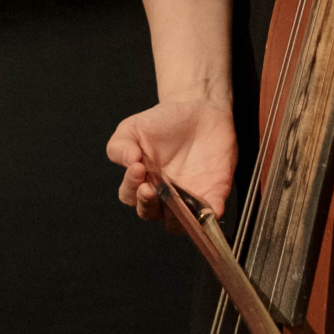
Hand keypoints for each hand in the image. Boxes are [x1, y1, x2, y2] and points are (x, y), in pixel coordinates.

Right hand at [108, 96, 236, 222]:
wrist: (199, 111)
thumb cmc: (164, 122)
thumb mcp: (133, 127)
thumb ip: (121, 145)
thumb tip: (128, 160)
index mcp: (141, 181)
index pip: (130, 195)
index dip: (131, 187)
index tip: (137, 167)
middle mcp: (162, 195)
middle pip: (150, 213)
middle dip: (147, 204)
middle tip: (150, 187)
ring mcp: (187, 198)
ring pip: (178, 223)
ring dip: (176, 217)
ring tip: (177, 200)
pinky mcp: (212, 194)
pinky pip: (210, 214)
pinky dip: (209, 216)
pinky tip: (209, 210)